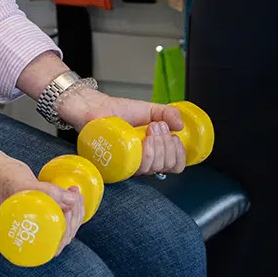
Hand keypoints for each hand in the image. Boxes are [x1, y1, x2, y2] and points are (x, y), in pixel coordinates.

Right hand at [0, 154, 86, 253]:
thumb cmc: (3, 179)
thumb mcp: (25, 185)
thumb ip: (48, 193)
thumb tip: (73, 200)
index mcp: (24, 235)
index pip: (54, 245)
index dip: (68, 230)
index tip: (72, 208)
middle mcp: (31, 232)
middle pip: (61, 236)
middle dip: (75, 217)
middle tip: (76, 197)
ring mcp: (35, 223)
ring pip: (62, 227)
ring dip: (74, 212)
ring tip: (75, 193)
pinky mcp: (39, 212)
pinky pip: (58, 216)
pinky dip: (69, 207)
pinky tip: (72, 194)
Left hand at [60, 89, 188, 176]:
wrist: (96, 108)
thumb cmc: (119, 111)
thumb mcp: (149, 109)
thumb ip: (167, 113)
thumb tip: (181, 125)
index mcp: (154, 151)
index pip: (175, 165)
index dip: (179, 154)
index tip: (175, 136)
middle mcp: (143, 161)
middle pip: (167, 166)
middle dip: (167, 144)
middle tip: (157, 127)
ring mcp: (130, 164)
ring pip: (154, 168)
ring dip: (158, 146)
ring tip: (150, 129)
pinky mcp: (118, 166)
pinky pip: (138, 168)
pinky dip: (147, 153)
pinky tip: (144, 139)